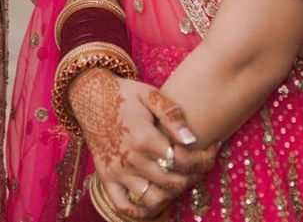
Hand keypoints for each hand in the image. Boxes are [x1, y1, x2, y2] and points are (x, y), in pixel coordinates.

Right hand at [69, 70, 215, 218]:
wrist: (89, 95)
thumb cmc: (124, 93)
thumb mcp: (150, 93)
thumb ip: (172, 115)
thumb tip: (192, 139)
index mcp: (143, 136)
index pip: (182, 160)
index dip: (203, 160)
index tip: (213, 150)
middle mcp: (130, 159)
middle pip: (172, 183)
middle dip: (193, 177)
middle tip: (199, 165)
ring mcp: (117, 171)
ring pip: (153, 199)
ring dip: (172, 194)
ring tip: (179, 178)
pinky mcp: (106, 177)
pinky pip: (124, 206)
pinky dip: (142, 210)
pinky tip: (156, 199)